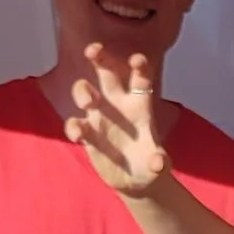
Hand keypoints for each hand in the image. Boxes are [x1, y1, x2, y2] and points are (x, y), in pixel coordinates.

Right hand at [64, 40, 168, 197]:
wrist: (135, 182)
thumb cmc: (150, 165)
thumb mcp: (159, 165)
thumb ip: (159, 162)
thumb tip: (158, 163)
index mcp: (139, 104)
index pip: (140, 78)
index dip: (138, 65)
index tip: (137, 60)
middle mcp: (117, 105)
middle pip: (106, 72)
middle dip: (99, 57)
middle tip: (93, 51)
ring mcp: (100, 117)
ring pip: (85, 92)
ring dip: (83, 92)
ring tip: (88, 102)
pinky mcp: (88, 134)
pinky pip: (75, 124)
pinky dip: (73, 127)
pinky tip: (78, 136)